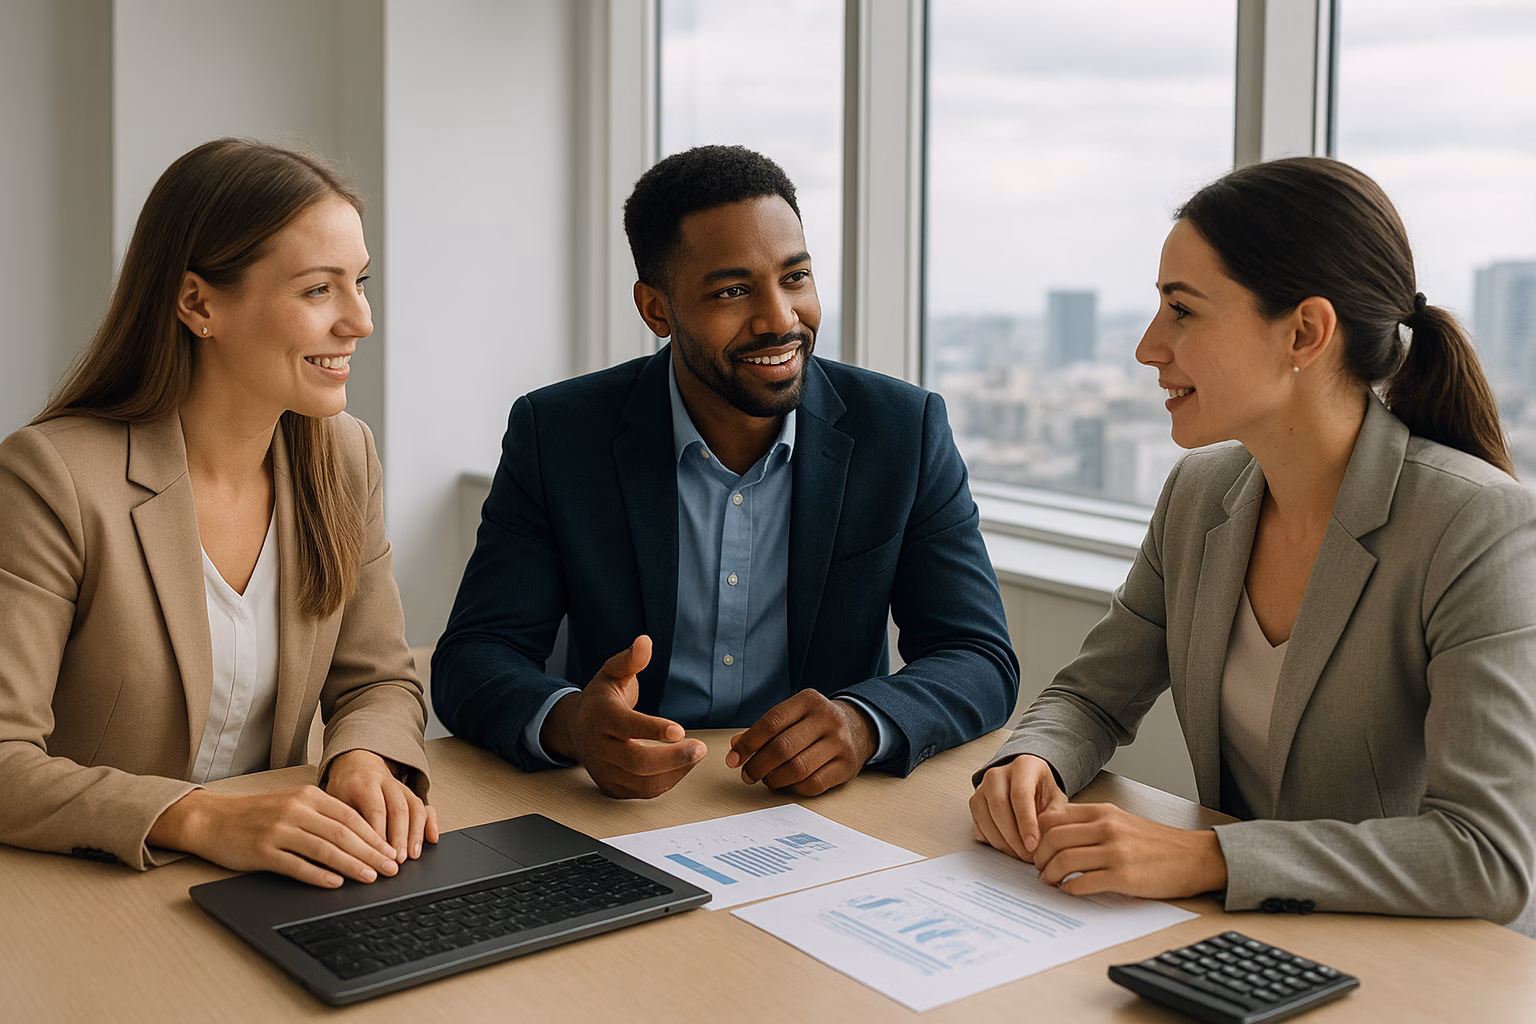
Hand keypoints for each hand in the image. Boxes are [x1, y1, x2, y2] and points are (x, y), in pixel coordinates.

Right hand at [147, 785, 403, 887]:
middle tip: (391, 869)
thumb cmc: (256, 815)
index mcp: (307, 796)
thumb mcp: (292, 805)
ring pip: (324, 849)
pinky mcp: (262, 851)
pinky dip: (318, 875)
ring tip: (371, 878)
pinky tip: (335, 883)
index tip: (391, 851)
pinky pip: (296, 865)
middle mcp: (295, 810)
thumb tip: (359, 840)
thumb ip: (322, 817)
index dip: (374, 835)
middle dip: (371, 853)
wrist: (211, 819)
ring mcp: (278, 830)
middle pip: (342, 833)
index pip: (350, 816)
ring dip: (351, 865)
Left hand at [324, 749, 439, 862]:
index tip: (380, 855)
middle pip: (398, 809)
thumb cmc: (343, 787)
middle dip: (400, 838)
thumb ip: (344, 822)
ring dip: (416, 833)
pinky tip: (432, 838)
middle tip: (399, 860)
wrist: (356, 763)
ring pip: (414, 808)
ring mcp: (401, 787)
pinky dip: (431, 822)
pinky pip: (424, 806)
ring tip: (413, 855)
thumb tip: (348, 852)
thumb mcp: (335, 800)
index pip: (376, 810)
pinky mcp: (410, 793)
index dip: (380, 834)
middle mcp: (385, 783)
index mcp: (363, 783)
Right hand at [542, 635, 705, 797]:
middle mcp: (599, 746)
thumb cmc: (600, 700)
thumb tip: (645, 641)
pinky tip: (681, 767)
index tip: (680, 730)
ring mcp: (604, 769)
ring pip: (641, 782)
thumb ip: (630, 660)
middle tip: (700, 749)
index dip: (653, 730)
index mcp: (600, 716)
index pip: (626, 726)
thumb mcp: (611, 673)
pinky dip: (666, 783)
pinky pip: (642, 792)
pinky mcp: (612, 785)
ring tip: (695, 756)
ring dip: (674, 772)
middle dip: (672, 759)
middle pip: (635, 762)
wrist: (574, 728)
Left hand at [726, 690, 876, 795]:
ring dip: (774, 779)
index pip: (771, 722)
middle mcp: (826, 719)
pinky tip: (786, 784)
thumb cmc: (815, 723)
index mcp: (808, 701)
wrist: (859, 727)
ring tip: (766, 779)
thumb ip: (764, 729)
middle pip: (782, 747)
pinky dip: (793, 788)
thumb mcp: (793, 716)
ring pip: (797, 768)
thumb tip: (735, 745)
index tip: (733, 759)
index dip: (748, 743)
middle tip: (747, 775)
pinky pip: (813, 784)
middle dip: (758, 765)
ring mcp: (840, 743)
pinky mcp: (847, 766)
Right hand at [969, 753, 1067, 860]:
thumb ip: (1055, 814)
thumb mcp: (1056, 798)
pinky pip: (980, 827)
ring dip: (1004, 843)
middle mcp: (998, 774)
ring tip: (1021, 855)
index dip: (1026, 823)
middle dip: (1014, 838)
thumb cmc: (1041, 790)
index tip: (1033, 845)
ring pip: (986, 819)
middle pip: (999, 808)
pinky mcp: (974, 803)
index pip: (1021, 795)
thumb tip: (1048, 834)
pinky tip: (1010, 848)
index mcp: (1023, 766)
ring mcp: (982, 788)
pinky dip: (994, 843)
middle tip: (1028, 856)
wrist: (1026, 783)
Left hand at [1032, 802, 1227, 898]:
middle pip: (1052, 839)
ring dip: (1050, 875)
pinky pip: (1083, 883)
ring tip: (1052, 882)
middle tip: (1040, 869)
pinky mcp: (1124, 877)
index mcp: (1103, 812)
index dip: (1037, 835)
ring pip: (1063, 861)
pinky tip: (1070, 890)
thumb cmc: (1155, 843)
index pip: (1052, 818)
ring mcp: (1115, 852)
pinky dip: (1069, 889)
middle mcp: (1107, 827)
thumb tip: (1053, 832)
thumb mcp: (1120, 820)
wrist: (1194, 857)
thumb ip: (1090, 823)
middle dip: (1039, 857)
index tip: (1037, 848)